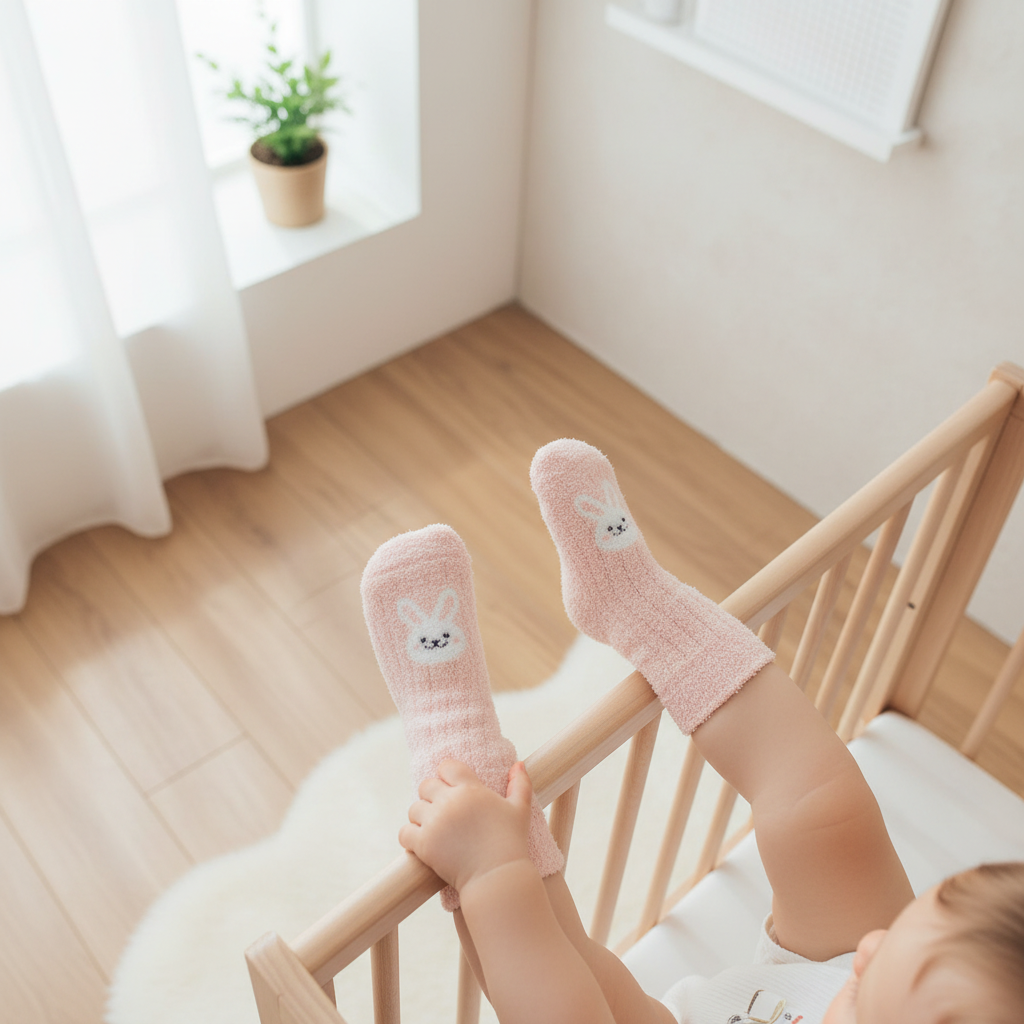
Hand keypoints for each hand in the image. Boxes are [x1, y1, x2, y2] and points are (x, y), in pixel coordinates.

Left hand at [399, 760, 533, 892]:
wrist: (497, 877)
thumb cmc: (510, 842)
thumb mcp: (520, 809)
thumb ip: (520, 784)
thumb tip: (518, 763)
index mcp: (470, 789)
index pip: (446, 766)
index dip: (447, 775)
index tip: (451, 787)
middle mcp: (449, 801)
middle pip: (426, 785)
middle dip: (432, 795)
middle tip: (442, 811)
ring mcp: (434, 822)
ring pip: (414, 808)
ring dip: (421, 817)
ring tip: (434, 828)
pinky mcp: (424, 844)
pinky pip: (404, 832)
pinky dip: (410, 837)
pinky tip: (422, 842)